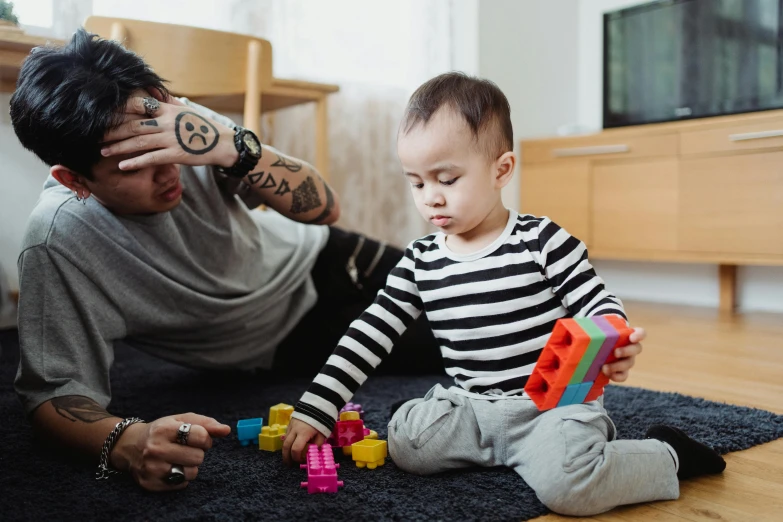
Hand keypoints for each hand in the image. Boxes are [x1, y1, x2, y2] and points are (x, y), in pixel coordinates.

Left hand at [99, 95, 237, 171]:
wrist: (223, 143)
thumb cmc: (203, 126)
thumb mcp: (185, 109)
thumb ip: (167, 101)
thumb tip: (152, 88)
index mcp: (167, 110)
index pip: (138, 106)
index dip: (119, 111)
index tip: (103, 115)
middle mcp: (166, 123)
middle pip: (133, 126)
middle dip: (112, 131)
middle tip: (95, 136)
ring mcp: (170, 139)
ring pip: (139, 142)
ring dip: (119, 147)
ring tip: (103, 151)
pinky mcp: (176, 154)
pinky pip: (151, 158)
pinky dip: (136, 162)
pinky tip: (122, 166)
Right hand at [111, 412, 230, 490]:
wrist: (130, 445)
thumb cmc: (162, 430)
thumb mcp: (182, 420)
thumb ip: (206, 424)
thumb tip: (226, 430)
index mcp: (164, 429)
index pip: (202, 436)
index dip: (204, 437)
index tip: (195, 437)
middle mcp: (155, 449)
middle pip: (198, 457)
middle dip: (196, 452)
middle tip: (184, 448)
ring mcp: (152, 468)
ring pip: (191, 473)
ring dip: (189, 466)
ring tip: (177, 458)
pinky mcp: (151, 484)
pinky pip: (181, 484)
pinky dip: (180, 477)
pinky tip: (169, 467)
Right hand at [282, 418, 325, 465]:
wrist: (318, 404)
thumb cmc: (322, 420)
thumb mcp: (323, 434)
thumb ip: (317, 445)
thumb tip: (312, 453)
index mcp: (303, 433)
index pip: (295, 449)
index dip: (296, 457)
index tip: (300, 461)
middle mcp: (294, 430)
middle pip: (286, 446)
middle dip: (286, 457)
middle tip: (288, 464)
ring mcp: (291, 425)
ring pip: (285, 440)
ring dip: (285, 450)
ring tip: (288, 457)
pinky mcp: (290, 422)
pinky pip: (286, 434)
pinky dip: (287, 442)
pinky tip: (290, 445)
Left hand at [602, 327, 644, 382]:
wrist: (600, 346)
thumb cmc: (603, 334)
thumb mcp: (601, 328)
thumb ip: (597, 325)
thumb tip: (583, 324)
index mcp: (629, 334)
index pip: (640, 333)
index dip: (639, 335)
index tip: (632, 338)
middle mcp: (631, 347)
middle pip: (636, 349)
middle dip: (626, 351)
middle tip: (615, 352)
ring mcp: (628, 359)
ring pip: (629, 363)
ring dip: (617, 366)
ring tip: (604, 367)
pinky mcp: (622, 371)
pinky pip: (624, 375)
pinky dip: (617, 376)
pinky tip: (608, 375)